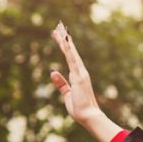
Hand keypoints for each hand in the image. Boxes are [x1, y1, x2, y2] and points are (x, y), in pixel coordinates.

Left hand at [49, 21, 123, 141]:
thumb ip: (61, 83)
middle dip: (65, 38)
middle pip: (71, 51)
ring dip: (65, 40)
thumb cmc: (80, 108)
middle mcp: (81, 71)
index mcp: (78, 76)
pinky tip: (65, 40)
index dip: (65, 45)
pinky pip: (72, 59)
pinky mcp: (78, 75)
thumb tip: (53, 72)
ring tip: (59, 28)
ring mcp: (80, 72)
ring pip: (71, 52)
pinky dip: (68, 49)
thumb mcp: (67, 94)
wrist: (89, 116)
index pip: (70, 57)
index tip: (60, 35)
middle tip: (59, 25)